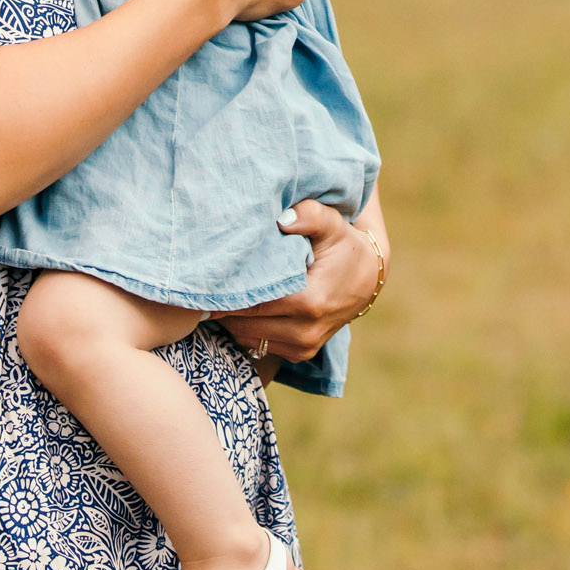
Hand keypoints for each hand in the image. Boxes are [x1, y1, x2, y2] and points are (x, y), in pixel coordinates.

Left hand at [216, 202, 382, 363]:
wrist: (366, 279)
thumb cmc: (343, 245)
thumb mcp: (332, 223)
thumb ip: (310, 215)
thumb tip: (283, 219)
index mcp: (310, 302)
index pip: (253, 302)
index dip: (226, 292)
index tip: (204, 278)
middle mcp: (305, 331)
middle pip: (244, 323)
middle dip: (222, 305)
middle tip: (202, 284)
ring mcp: (303, 347)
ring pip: (246, 337)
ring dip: (230, 318)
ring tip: (219, 293)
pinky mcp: (300, 354)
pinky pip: (257, 345)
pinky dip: (245, 328)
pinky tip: (239, 306)